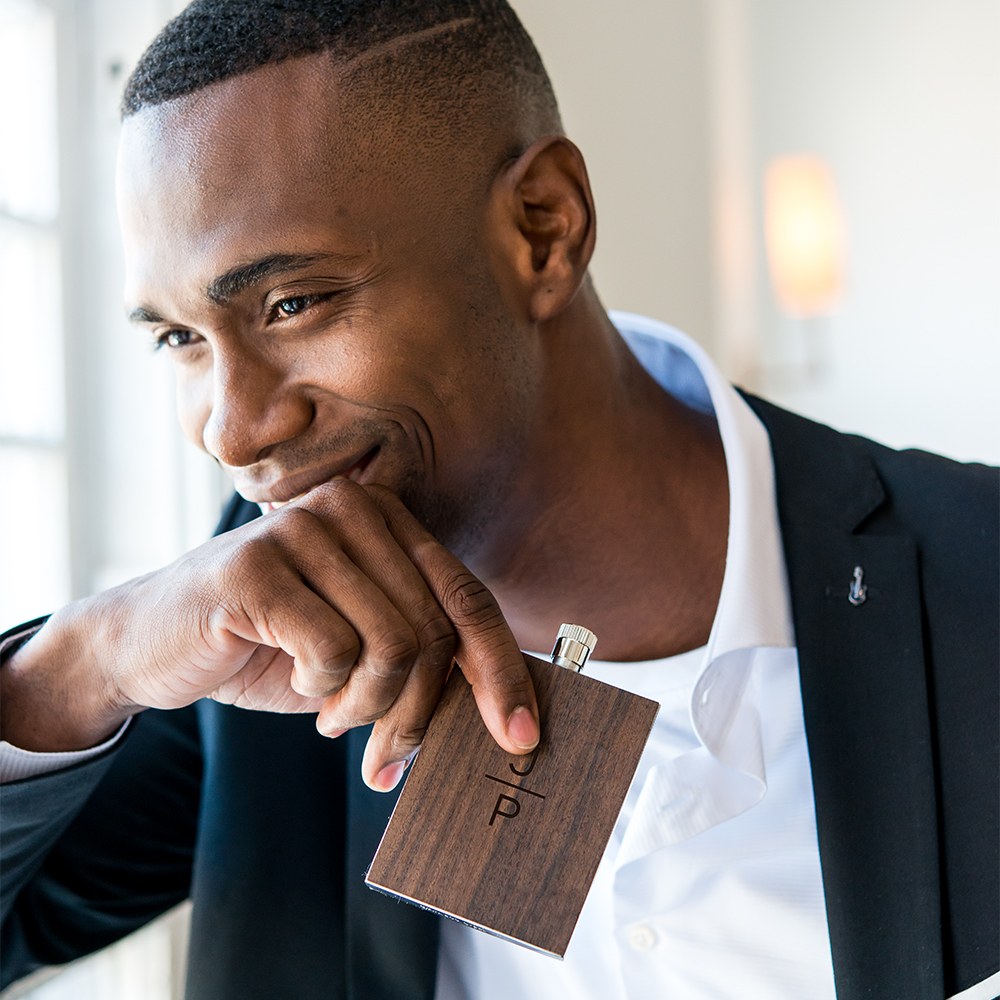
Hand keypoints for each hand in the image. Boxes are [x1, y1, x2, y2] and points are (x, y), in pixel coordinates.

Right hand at [0, 481, 538, 789]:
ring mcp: (302, 529)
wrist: (154, 644)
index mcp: (388, 520)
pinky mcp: (256, 565)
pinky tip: (293, 679)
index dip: (502, 671)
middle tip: (385, 750)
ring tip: (334, 712)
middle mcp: (352, 508)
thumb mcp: (362, 650)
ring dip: (366, 706)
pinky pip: (332, 651)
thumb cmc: (272, 646)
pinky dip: (319, 689)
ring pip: (391, 644)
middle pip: (433, 630)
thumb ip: (424, 658)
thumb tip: (508, 713)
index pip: (468, 598)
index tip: (520, 737)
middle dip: (415, 710)